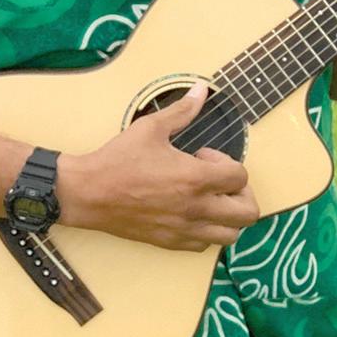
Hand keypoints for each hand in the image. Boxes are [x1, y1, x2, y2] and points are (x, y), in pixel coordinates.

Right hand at [57, 81, 259, 250]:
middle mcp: (196, 208)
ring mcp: (184, 229)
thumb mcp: (151, 128)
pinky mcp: (169, 242)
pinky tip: (190, 213)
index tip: (204, 156)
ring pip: (230, 235)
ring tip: (209, 199)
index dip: (228, 162)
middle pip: (248, 212)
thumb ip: (182, 110)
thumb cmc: (118, 160)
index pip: (241, 177)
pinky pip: (204, 246)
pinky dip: (206, 231)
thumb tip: (202, 90)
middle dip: (242, 193)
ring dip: (228, 216)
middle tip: (220, 181)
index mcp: (195, 179)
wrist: (87, 193)